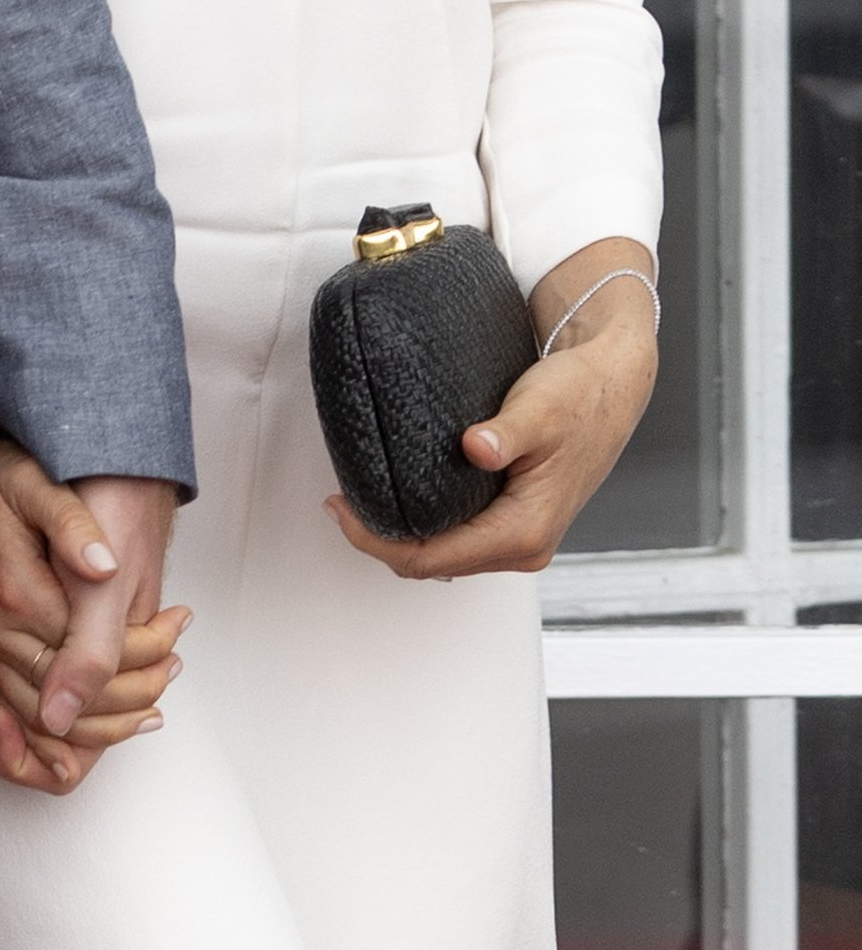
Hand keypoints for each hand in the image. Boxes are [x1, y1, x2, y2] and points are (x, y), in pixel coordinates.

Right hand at [0, 302, 185, 790]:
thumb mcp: (33, 483)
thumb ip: (71, 526)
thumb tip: (106, 565)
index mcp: (17, 595)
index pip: (88, 655)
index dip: (138, 656)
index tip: (175, 634)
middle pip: (67, 699)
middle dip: (127, 698)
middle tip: (172, 669)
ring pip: (40, 717)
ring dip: (97, 723)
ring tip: (149, 705)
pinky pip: (15, 708)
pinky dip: (56, 728)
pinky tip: (95, 718)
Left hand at [328, 234, 657, 579]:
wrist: (612, 385)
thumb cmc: (579, 395)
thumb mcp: (540, 409)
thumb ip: (506, 433)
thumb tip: (476, 448)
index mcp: (525, 531)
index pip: (434, 558)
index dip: (379, 541)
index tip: (339, 508)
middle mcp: (523, 546)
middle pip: (434, 564)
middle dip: (382, 541)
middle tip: (337, 502)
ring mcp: (520, 536)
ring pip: (446, 555)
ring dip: (402, 535)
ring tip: (359, 497)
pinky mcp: (516, 519)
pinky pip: (460, 538)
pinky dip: (425, 525)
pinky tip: (399, 493)